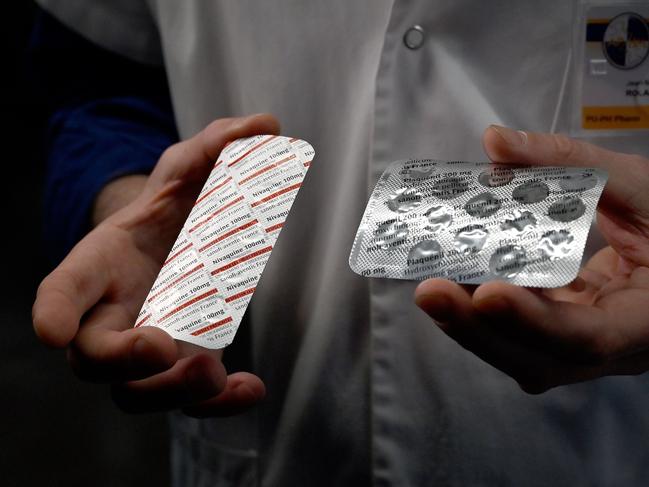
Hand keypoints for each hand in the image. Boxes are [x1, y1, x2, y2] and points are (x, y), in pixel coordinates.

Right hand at [33, 114, 278, 415]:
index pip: (65, 287)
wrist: (181, 244)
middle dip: (120, 359)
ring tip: (212, 371)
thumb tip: (265, 125)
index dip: (55, 309)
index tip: (52, 328)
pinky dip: (216, 404)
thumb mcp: (192, 170)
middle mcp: (112, 314)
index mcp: (101, 263)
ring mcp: (145, 349)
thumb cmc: (173, 209)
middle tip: (162, 347)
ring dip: (170, 391)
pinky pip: (188, 402)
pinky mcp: (182, 366)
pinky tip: (250, 387)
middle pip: (92, 356)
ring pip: (135, 393)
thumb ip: (220, 147)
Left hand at [415, 125, 648, 392]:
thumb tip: (496, 141)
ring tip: (430, 282)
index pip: (591, 337)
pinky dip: (482, 312)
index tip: (485, 292)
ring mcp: (583, 348)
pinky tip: (455, 277)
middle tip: (429, 290)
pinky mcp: (560, 334)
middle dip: (479, 328)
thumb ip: (572, 162)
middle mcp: (615, 348)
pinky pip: (517, 335)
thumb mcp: (641, 187)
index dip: (534, 321)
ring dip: (470, 323)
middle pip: (540, 360)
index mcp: (648, 320)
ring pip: (520, 355)